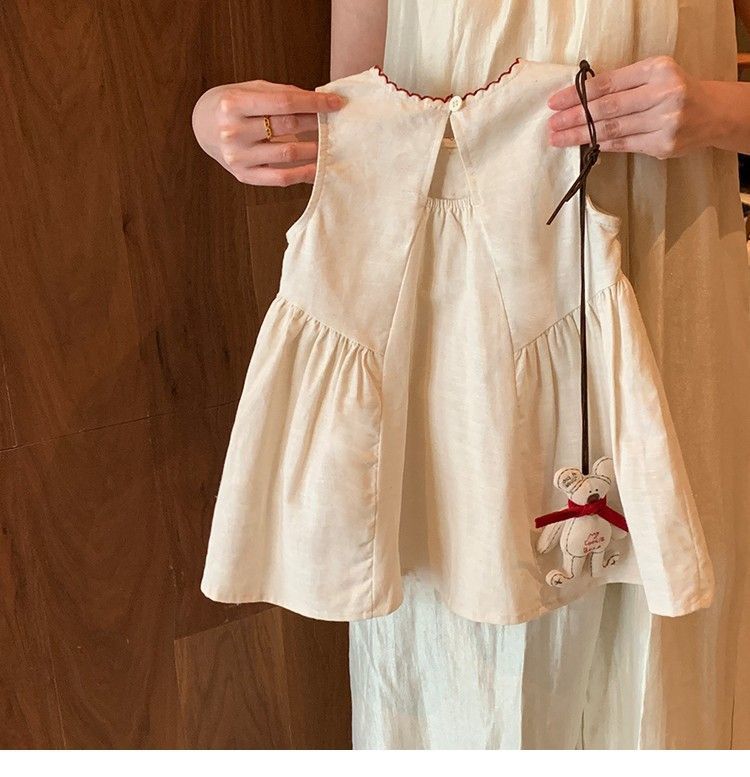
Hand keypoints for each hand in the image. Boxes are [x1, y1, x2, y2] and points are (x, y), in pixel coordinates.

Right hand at [191, 80, 345, 184]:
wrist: (202, 127)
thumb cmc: (231, 105)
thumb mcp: (250, 90)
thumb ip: (281, 94)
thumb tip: (318, 101)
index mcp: (234, 103)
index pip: (284, 102)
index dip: (314, 103)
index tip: (336, 103)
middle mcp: (234, 131)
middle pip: (287, 126)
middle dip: (315, 122)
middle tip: (334, 121)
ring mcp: (238, 156)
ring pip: (287, 153)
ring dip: (314, 148)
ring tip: (330, 143)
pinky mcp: (244, 175)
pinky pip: (280, 178)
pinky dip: (303, 174)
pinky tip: (318, 167)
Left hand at [546, 55, 716, 159]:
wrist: (712, 113)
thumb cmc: (674, 92)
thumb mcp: (653, 76)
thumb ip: (623, 84)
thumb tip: (579, 98)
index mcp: (657, 69)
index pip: (608, 83)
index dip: (578, 94)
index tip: (555, 102)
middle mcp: (664, 93)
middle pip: (608, 108)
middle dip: (575, 117)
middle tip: (552, 124)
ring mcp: (665, 121)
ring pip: (612, 129)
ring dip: (581, 135)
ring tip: (559, 138)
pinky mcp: (663, 144)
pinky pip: (623, 144)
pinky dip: (599, 145)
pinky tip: (582, 146)